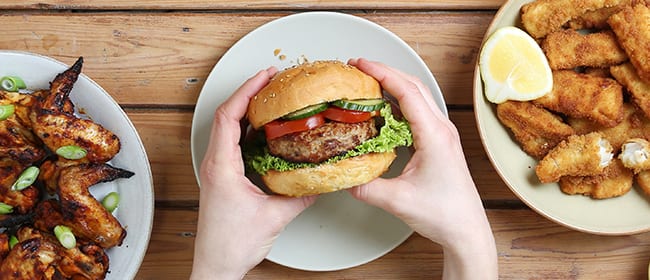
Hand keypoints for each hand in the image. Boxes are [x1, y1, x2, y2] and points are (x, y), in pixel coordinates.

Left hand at [190, 68, 316, 279]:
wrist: (216, 266)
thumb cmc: (231, 245)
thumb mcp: (275, 216)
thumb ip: (301, 194)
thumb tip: (320, 178)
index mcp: (221, 166)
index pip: (229, 116)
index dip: (247, 91)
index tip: (265, 77)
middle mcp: (215, 164)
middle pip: (227, 115)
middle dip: (249, 93)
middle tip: (272, 81)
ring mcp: (217, 170)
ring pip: (228, 128)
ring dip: (247, 110)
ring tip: (270, 98)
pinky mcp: (222, 177)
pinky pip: (232, 143)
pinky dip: (248, 129)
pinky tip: (265, 129)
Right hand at [347, 58, 497, 279]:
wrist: (466, 230)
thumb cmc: (443, 214)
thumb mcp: (397, 201)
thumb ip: (366, 187)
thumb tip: (343, 175)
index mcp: (434, 135)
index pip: (407, 91)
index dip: (381, 73)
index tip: (360, 64)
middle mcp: (441, 129)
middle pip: (413, 85)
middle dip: (385, 71)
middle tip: (358, 68)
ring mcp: (442, 134)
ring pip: (417, 97)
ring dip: (393, 85)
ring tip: (367, 83)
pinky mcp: (439, 143)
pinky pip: (417, 112)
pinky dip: (398, 103)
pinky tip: (383, 109)